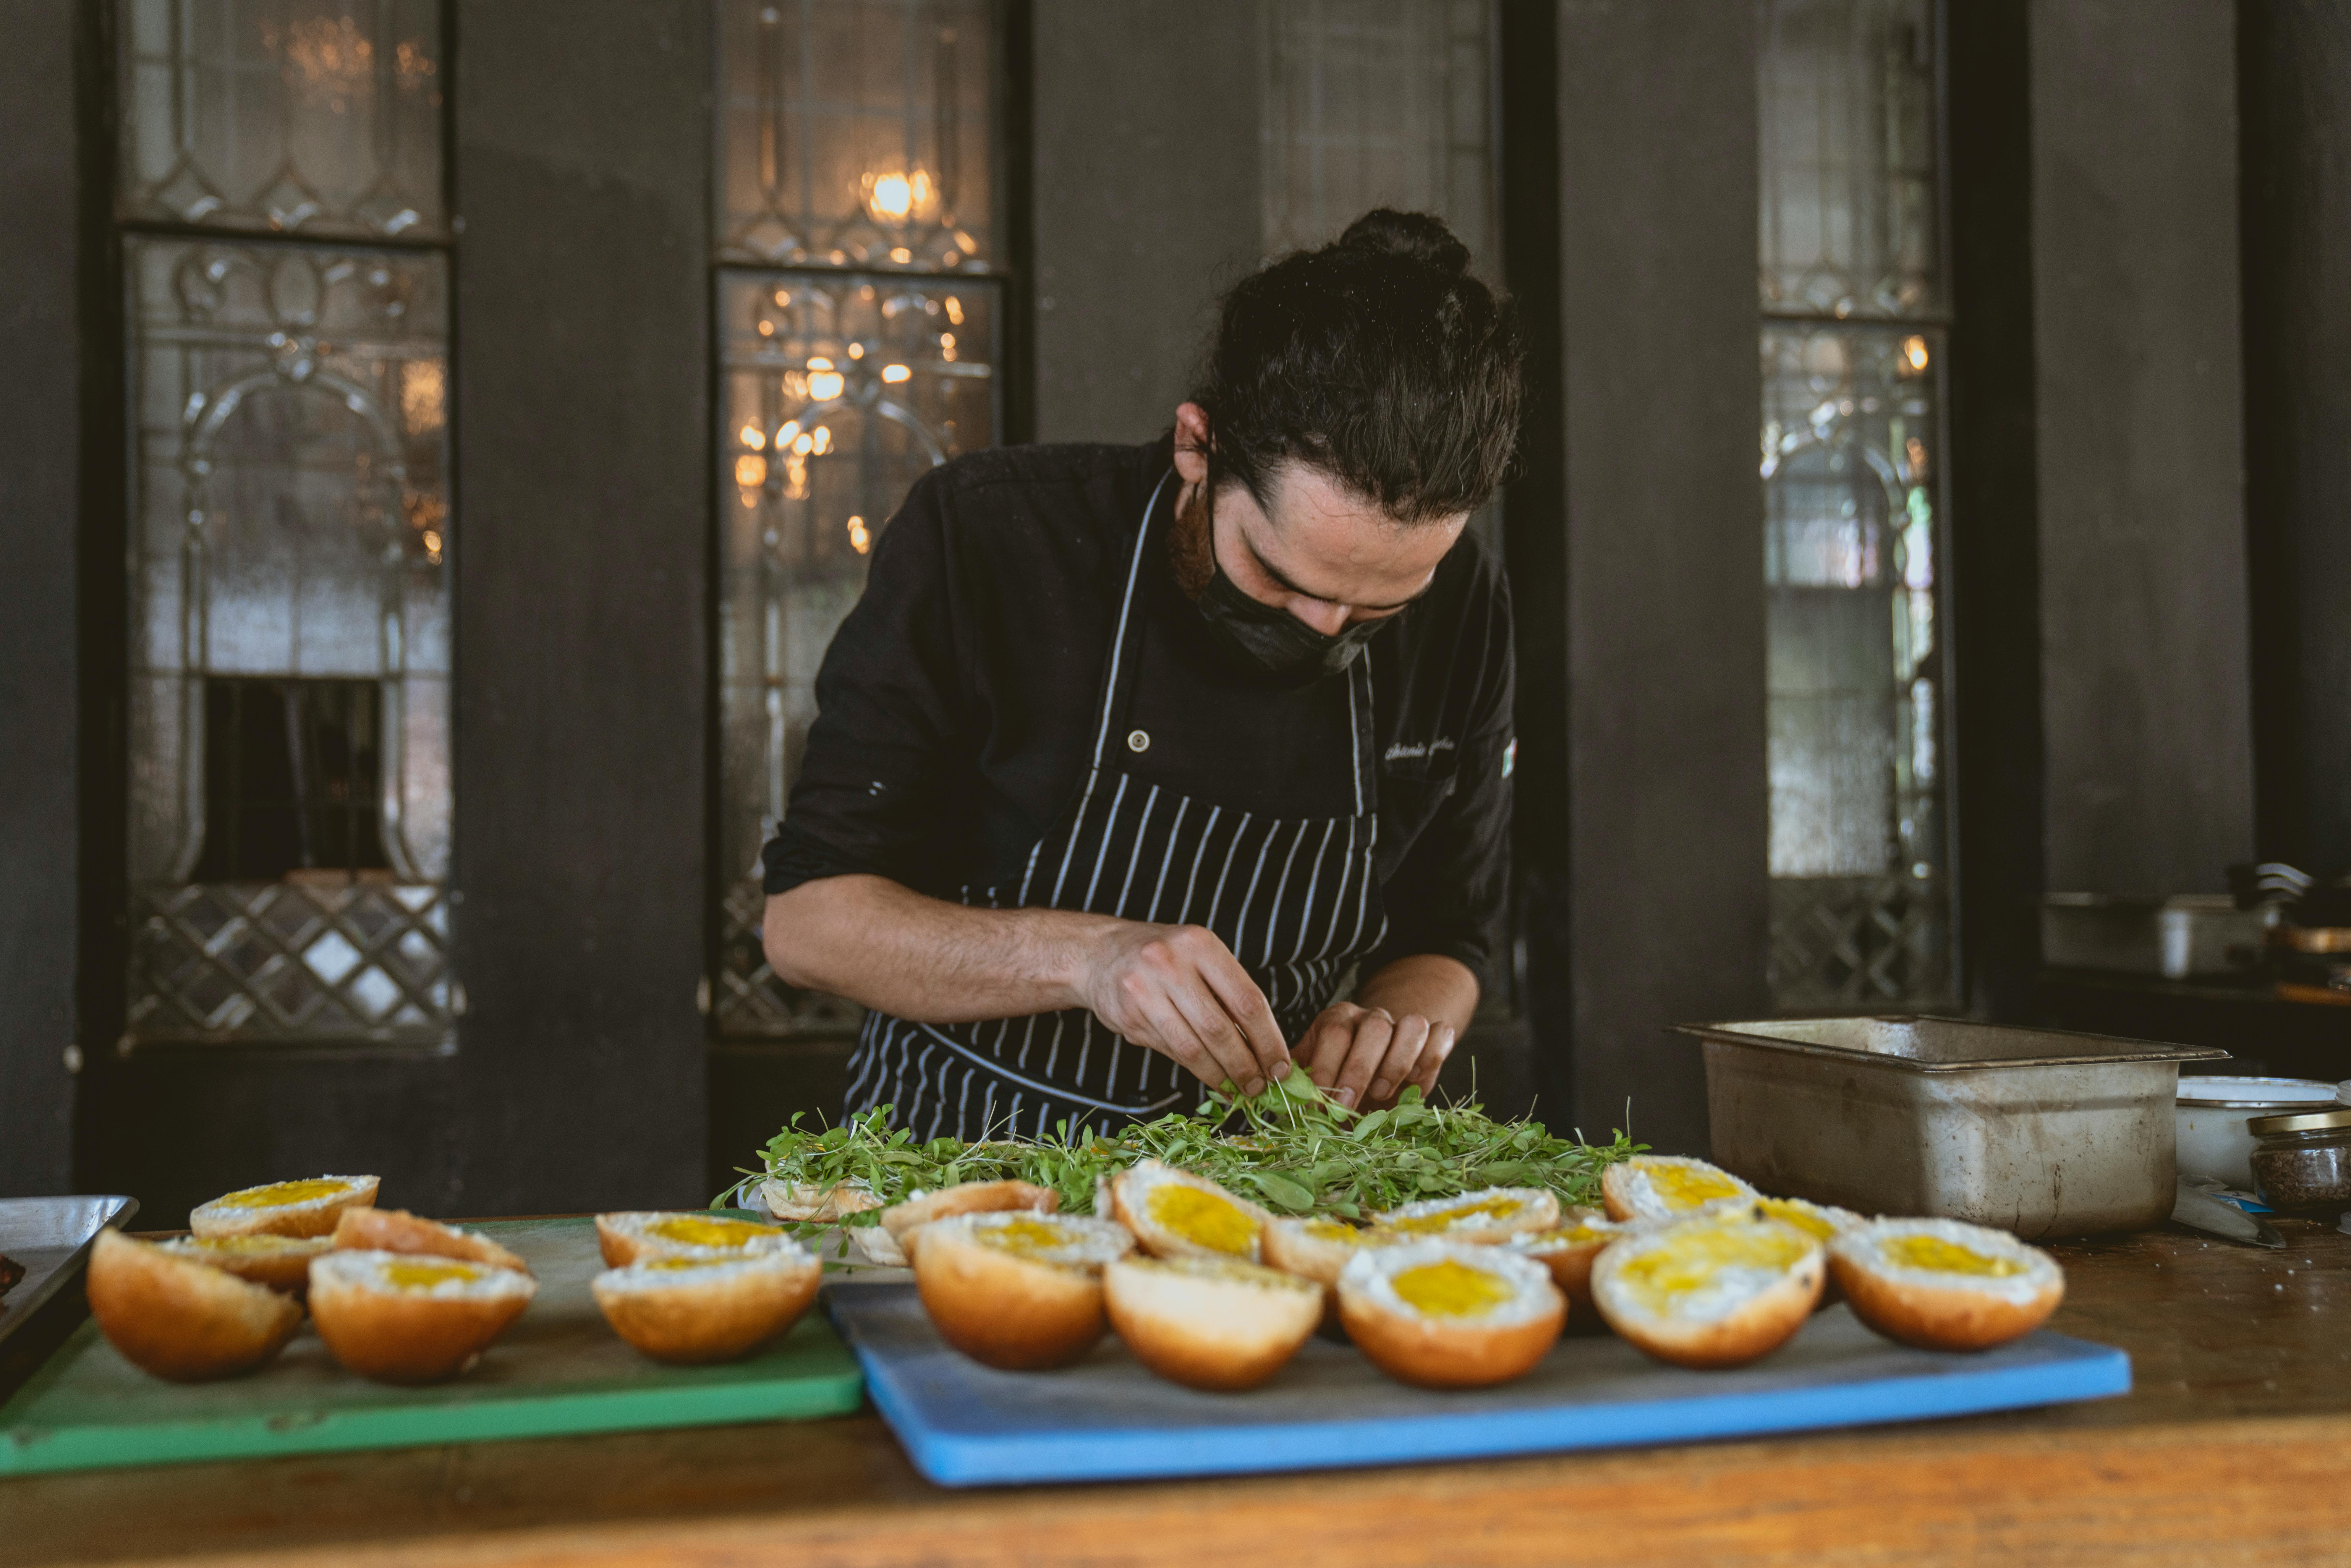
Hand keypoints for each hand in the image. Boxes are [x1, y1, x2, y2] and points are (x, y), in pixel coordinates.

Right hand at [1074, 923, 1290, 1095]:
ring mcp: (1145, 990)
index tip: (1280, 1066)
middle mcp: (1171, 964)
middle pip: (1220, 1029)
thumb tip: (1266, 1050)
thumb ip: (1229, 994)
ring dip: (1220, 1076)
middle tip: (1260, 1087)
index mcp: (1200, 944)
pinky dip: (1195, 1070)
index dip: (1269, 1040)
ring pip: (1193, 1048)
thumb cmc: (1164, 959)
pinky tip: (1210, 1078)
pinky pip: (1170, 1051)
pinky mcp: (1128, 1015)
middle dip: (1246, 1066)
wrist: (1099, 953)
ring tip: (1238, 1090)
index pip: (1247, 1000)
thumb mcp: (1200, 958)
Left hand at [1296, 1001, 1454, 1110]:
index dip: (1325, 1069)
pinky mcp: (1432, 1035)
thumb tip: (1268, 1100)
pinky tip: (1414, 1083)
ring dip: (1397, 1064)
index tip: (1318, 1105)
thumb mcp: (1316, 1080)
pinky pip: (1441, 1034)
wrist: (1377, 1066)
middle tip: (1347, 1107)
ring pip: (1412, 1026)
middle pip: (1373, 1028)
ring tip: (1381, 1094)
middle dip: (1359, 1071)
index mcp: (1337, 1020)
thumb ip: (1298, 1088)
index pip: (1334, 1032)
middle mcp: (1371, 1017)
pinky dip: (1431, 1057)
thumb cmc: (1341, 1082)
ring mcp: (1403, 1023)